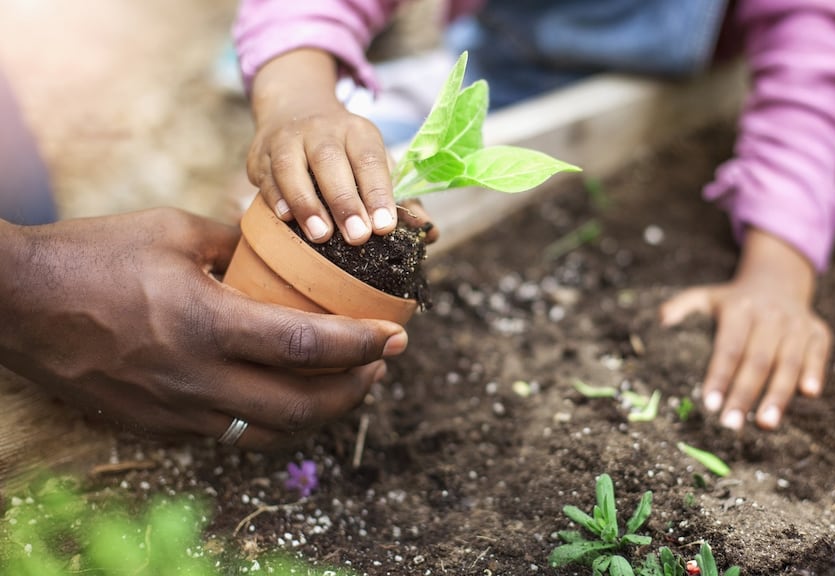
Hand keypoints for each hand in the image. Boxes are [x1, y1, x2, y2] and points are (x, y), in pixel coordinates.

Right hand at [0, 209, 408, 447]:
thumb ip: (236, 242)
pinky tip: (286, 393)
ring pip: (271, 432)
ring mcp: (176, 412)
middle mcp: (196, 380)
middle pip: (302, 407)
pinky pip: (233, 434)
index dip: (362, 345)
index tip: (396, 334)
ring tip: (346, 381)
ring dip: (320, 412)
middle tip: (382, 362)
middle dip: (356, 389)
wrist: (13, 304)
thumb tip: (284, 245)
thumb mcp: (172, 230)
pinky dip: (273, 419)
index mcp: (205, 324)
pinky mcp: (159, 427)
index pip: (308, 347)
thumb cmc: (91, 256)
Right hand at [248, 49, 396, 244]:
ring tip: (321, 235)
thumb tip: (430, 233)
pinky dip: (275, 197)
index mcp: (357, 131)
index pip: (370, 159)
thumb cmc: (345, 151)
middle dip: (344, 201)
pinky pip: (265, 176)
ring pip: (292, 167)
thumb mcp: (375, 162)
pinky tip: (286, 219)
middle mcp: (321, 130)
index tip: (386, 226)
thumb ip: (400, 198)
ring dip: (306, 203)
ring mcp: (287, 139)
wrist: (294, 109)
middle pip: (330, 162)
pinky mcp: (260, 154)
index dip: (378, 193)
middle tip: (358, 237)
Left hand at [660, 229, 831, 430]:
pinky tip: (808, 394)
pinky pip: (818, 353)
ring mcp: (797, 323)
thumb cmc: (735, 301)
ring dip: (778, 395)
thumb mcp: (706, 296)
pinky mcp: (818, 331)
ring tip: (766, 424)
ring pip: (787, 362)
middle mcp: (770, 315)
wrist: (778, 280)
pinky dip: (814, 371)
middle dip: (744, 395)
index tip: (709, 404)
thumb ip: (682, 306)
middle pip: (757, 360)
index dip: (719, 376)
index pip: (728, 348)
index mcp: (740, 310)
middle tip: (731, 425)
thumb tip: (661, 321)